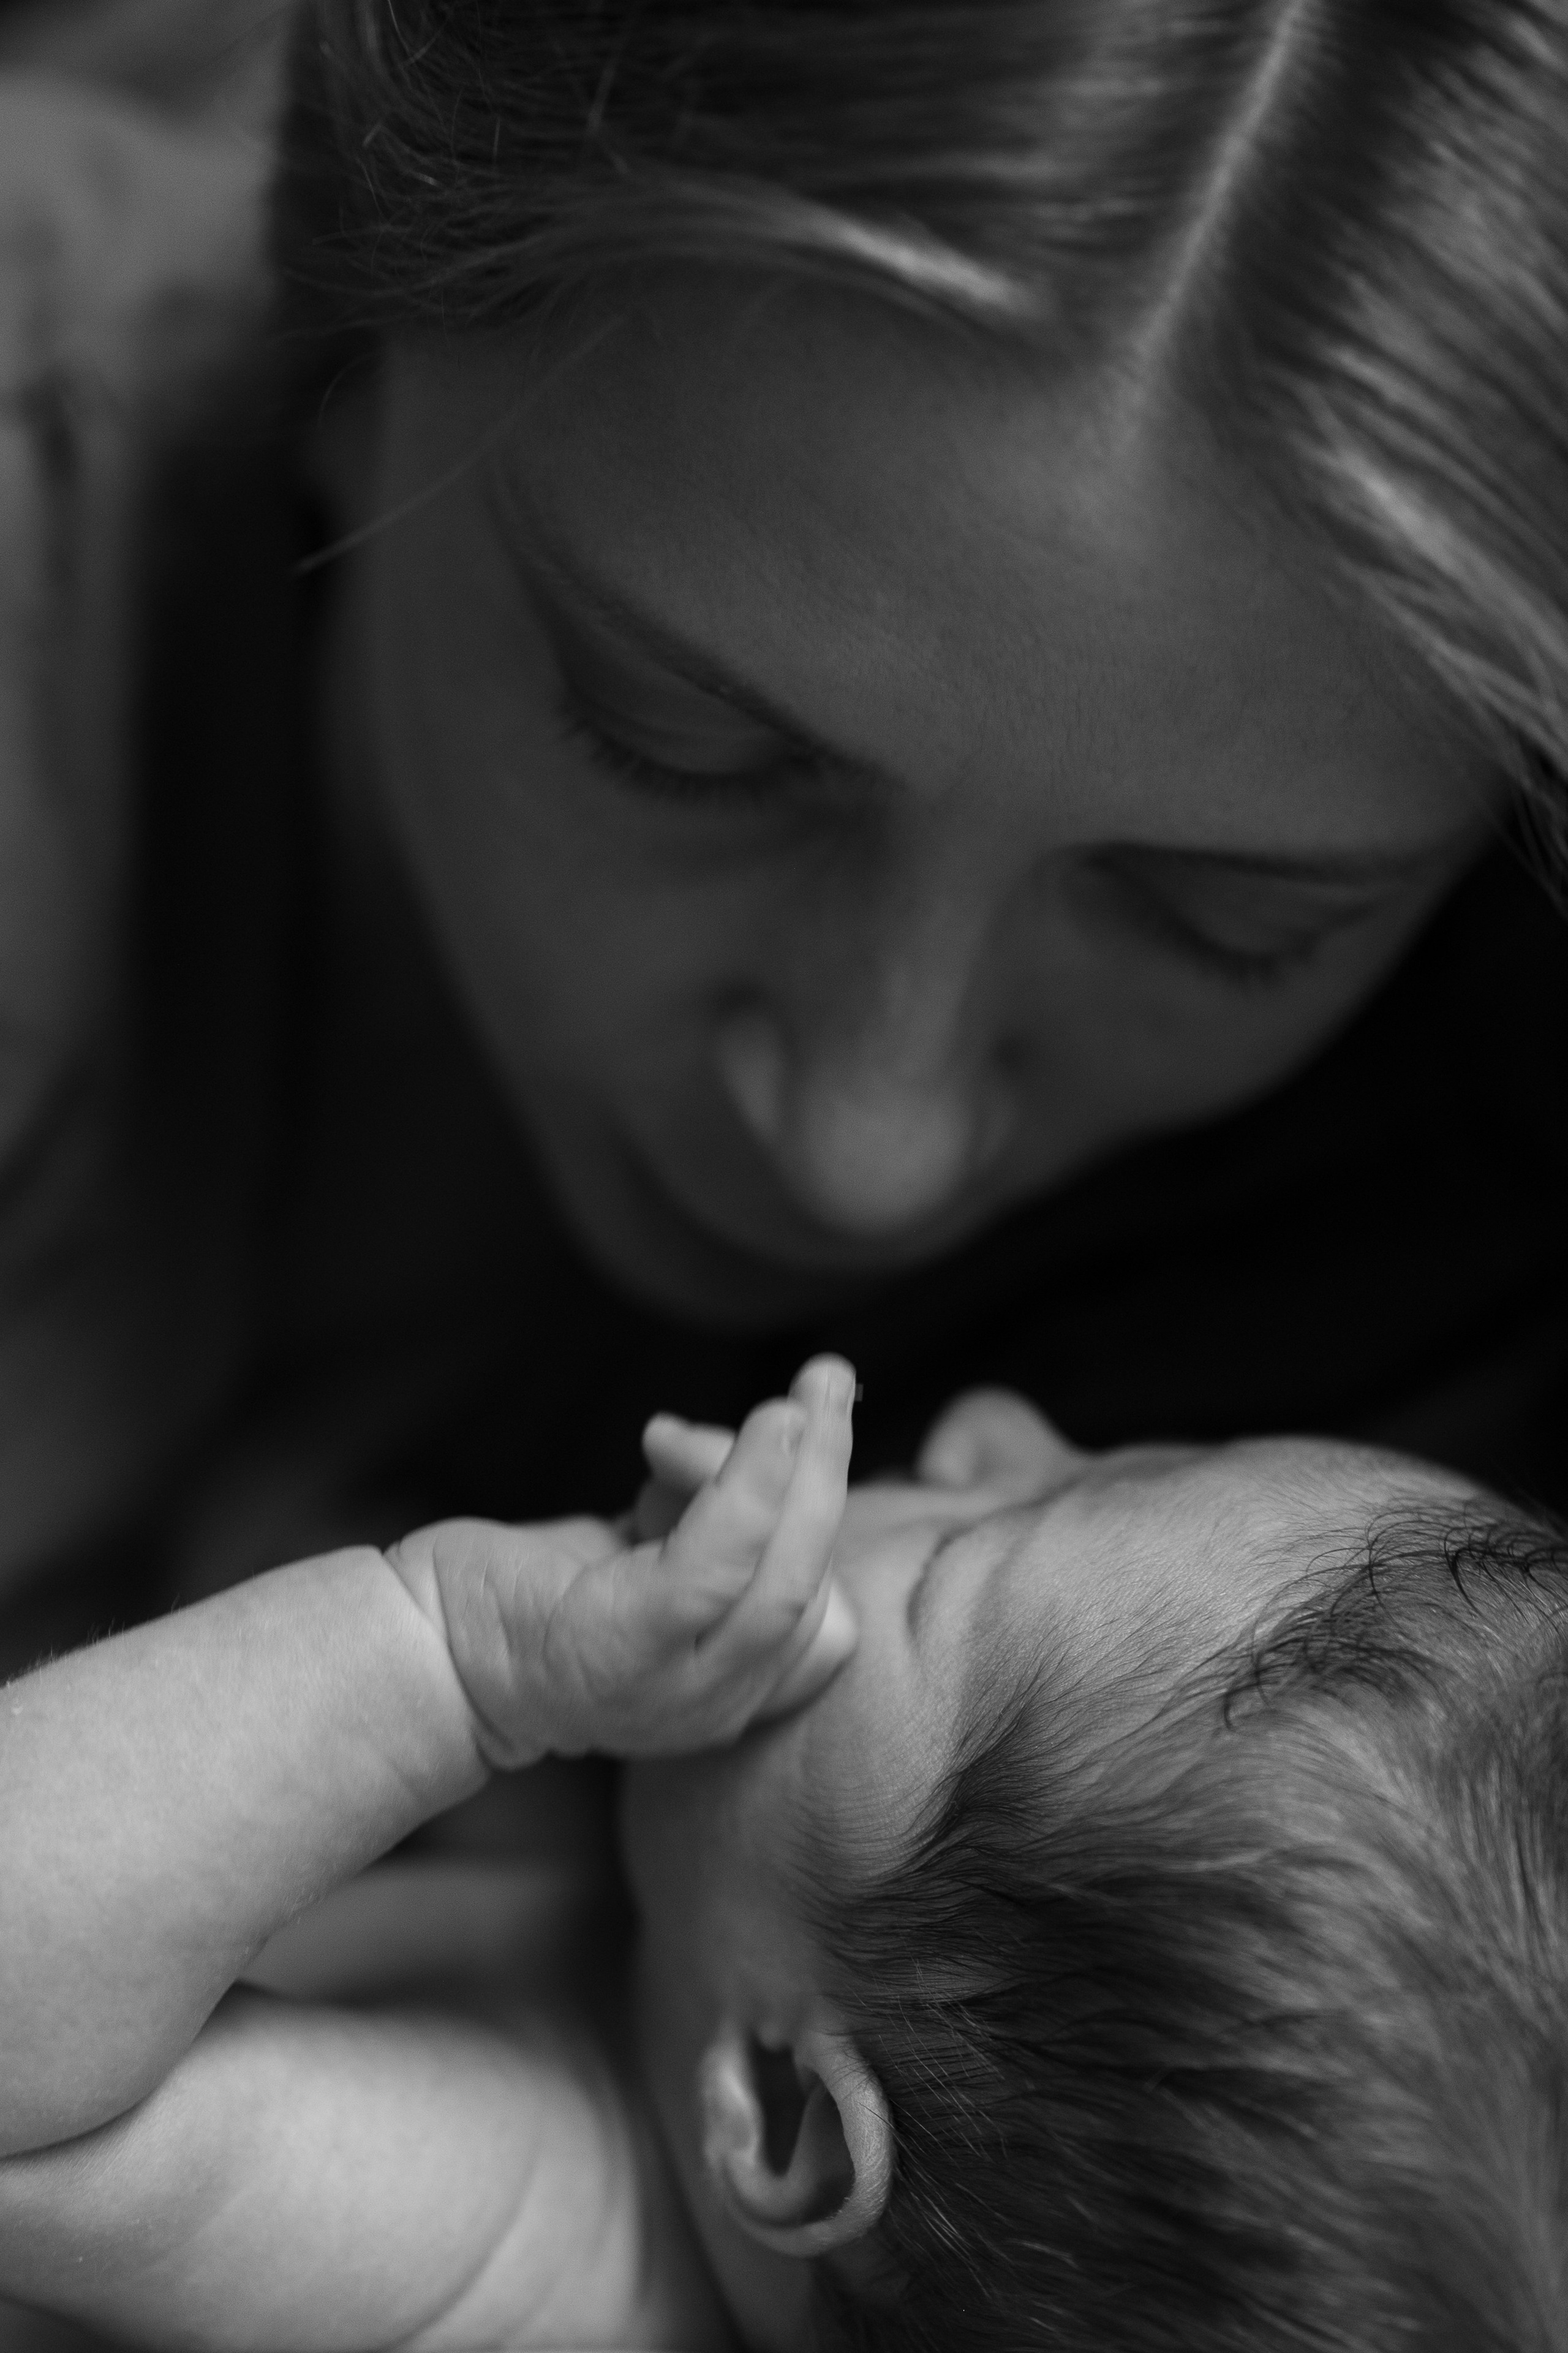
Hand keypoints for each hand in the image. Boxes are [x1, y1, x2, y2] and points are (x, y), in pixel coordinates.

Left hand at [386, 1357, 858, 1766]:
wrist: (416, 1647)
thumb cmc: (528, 1593)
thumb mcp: (644, 1556)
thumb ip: (709, 1522)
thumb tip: (776, 1438)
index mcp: (727, 1688)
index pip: (820, 1610)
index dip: (825, 1513)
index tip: (812, 1425)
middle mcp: (716, 1705)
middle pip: (809, 1584)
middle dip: (831, 1472)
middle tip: (833, 1381)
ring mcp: (677, 1689)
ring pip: (778, 1573)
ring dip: (803, 1469)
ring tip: (802, 1394)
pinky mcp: (629, 1646)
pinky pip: (718, 1561)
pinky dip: (753, 1487)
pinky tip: (768, 1426)